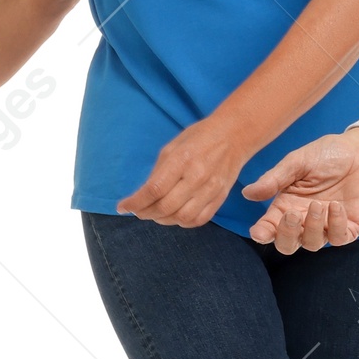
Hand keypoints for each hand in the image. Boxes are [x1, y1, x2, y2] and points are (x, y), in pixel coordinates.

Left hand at [117, 116, 246, 225]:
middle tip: (139, 211)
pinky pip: (199, 220)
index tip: (123, 207)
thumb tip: (143, 194)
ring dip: (163, 220)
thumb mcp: (172, 146)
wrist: (234, 136)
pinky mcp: (221, 198)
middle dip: (146, 213)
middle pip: (166, 207)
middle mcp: (197, 176)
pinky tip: (175, 216)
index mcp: (182, 159)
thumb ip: (158, 171)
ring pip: (182, 217)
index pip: (154, 189)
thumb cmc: (199, 137)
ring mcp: (211, 189)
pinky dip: (183, 222)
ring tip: (156, 214)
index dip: (135, 202)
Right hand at [242, 127, 358, 253]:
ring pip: (312, 244)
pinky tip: (336, 206)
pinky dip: (335, 225)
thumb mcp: (297, 162)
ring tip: (318, 204)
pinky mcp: (349, 227)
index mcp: (287, 206)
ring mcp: (327, 226)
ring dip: (312, 227)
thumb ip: (274, 179)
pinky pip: (338, 238)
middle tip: (291, 214)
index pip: (270, 228)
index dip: (262, 233)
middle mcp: (304, 220)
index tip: (259, 232)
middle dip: (286, 235)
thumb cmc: (327, 155)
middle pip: (288, 245)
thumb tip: (247, 193)